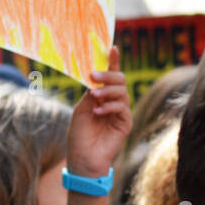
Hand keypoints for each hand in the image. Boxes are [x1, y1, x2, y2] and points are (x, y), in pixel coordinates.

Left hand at [66, 47, 130, 178]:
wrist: (83, 157)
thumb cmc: (79, 133)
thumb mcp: (81, 109)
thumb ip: (90, 94)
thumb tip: (97, 80)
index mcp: (101, 95)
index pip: (109, 75)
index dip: (112, 61)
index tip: (112, 47)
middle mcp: (113, 101)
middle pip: (119, 80)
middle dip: (107, 75)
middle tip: (93, 76)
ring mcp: (120, 111)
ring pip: (122, 92)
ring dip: (107, 91)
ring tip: (94, 97)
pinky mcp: (125, 122)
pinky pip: (122, 108)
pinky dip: (110, 106)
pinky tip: (98, 111)